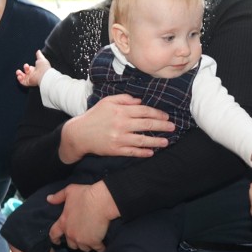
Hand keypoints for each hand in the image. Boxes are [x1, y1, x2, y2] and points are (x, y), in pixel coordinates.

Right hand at [16, 49, 51, 86]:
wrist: (45, 74)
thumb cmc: (44, 67)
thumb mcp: (41, 59)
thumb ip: (39, 55)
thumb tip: (38, 50)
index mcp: (35, 70)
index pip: (29, 68)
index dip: (26, 67)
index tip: (26, 65)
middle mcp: (33, 75)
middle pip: (25, 73)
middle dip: (22, 70)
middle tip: (24, 68)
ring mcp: (31, 79)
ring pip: (23, 78)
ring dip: (19, 74)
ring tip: (18, 72)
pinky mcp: (29, 82)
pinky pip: (23, 82)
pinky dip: (20, 80)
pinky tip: (19, 76)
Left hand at [47, 181, 118, 251]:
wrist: (101, 201)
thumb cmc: (85, 194)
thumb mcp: (69, 191)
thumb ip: (59, 196)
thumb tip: (49, 198)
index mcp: (63, 222)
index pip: (54, 234)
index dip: (54, 239)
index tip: (57, 242)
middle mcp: (71, 233)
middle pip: (70, 244)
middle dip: (75, 242)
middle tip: (81, 238)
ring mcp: (82, 239)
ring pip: (83, 248)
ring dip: (86, 246)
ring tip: (91, 241)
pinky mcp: (94, 242)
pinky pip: (97, 249)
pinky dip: (100, 248)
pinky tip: (102, 246)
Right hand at [58, 94, 173, 163]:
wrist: (79, 134)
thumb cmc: (94, 116)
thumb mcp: (107, 102)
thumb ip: (124, 99)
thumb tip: (140, 101)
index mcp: (120, 111)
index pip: (144, 111)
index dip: (157, 113)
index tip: (166, 116)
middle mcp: (121, 124)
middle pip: (147, 124)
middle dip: (162, 126)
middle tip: (173, 127)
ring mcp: (119, 138)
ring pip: (142, 140)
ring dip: (156, 141)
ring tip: (166, 142)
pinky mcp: (115, 150)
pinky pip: (132, 152)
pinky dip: (143, 152)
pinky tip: (151, 152)